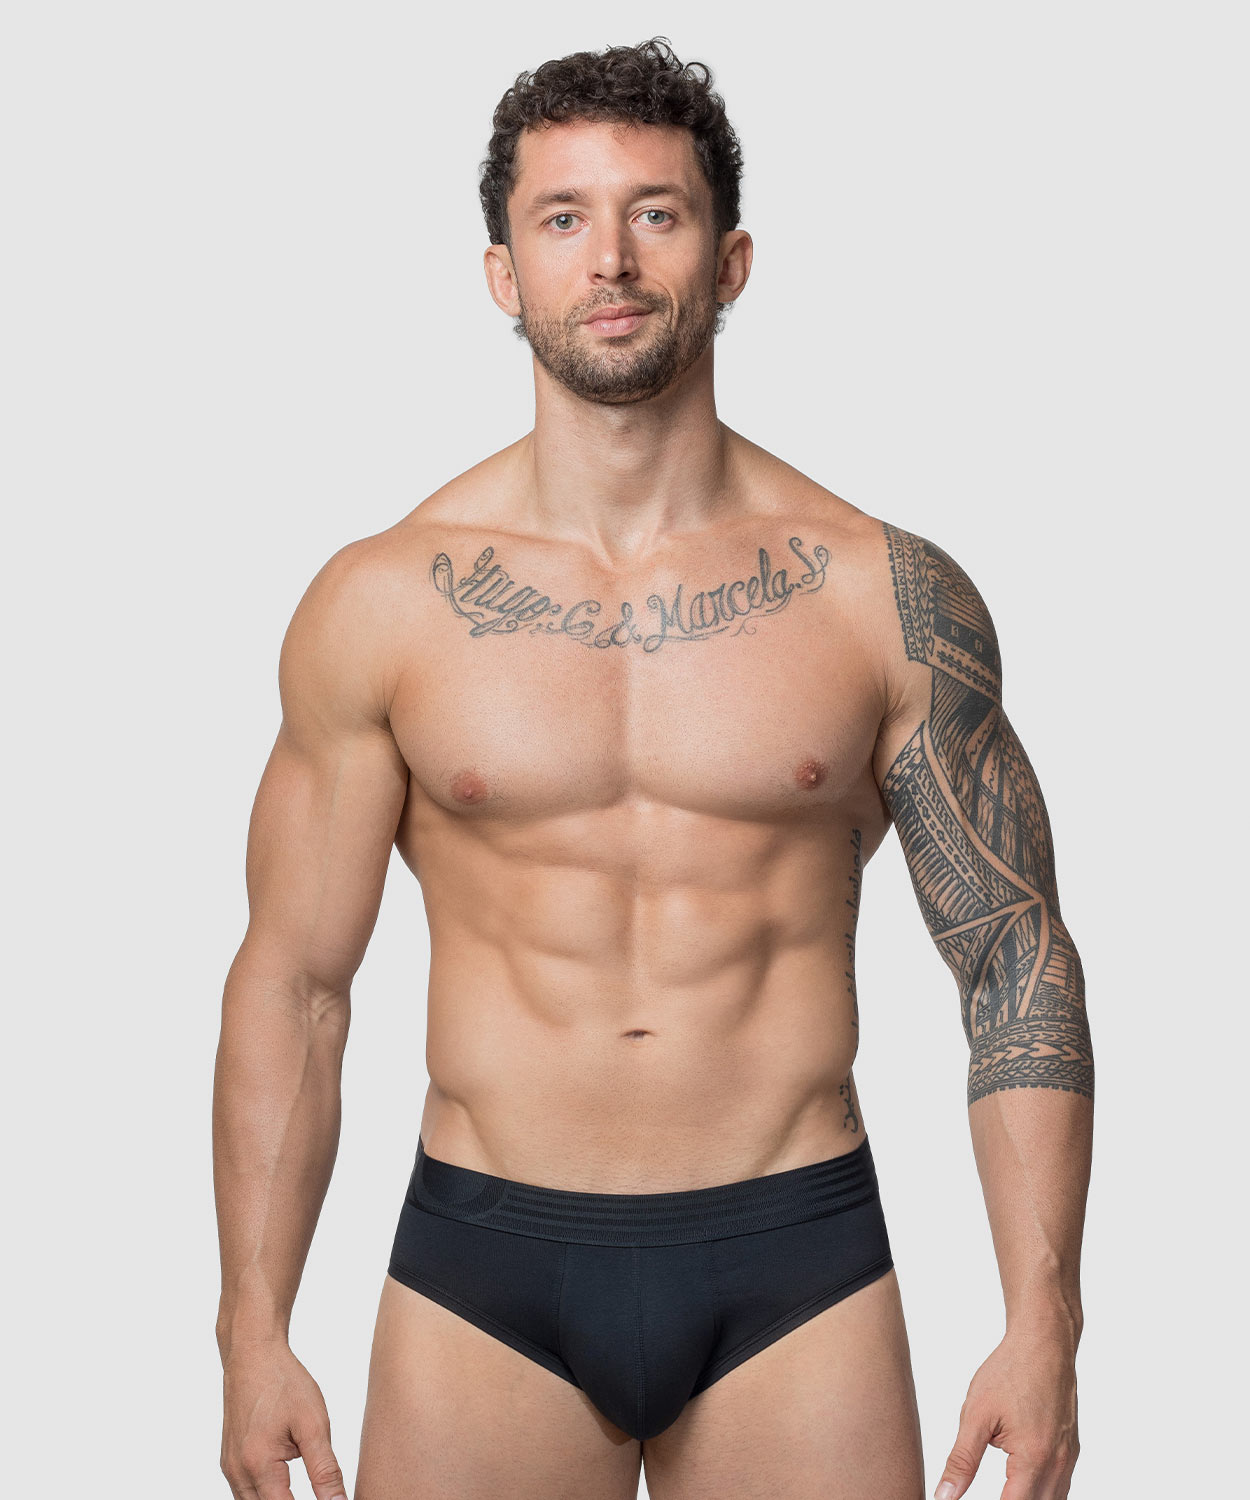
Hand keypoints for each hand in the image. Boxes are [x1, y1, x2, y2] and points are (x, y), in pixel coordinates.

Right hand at [220, 1337, 348, 1499]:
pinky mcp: (230, 1461)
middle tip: (321, 1494)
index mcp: (258, 1465)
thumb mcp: (314, 1424)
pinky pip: (245, 1492)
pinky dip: (265, 1494)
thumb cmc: (284, 1383)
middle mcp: (238, 1472)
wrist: (253, 1354)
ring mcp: (230, 1468)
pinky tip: (284, 1487)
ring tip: (303, 1491)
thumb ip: (326, 1470)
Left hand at [933, 1326, 1079, 1499]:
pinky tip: (1021, 1486)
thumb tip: (944, 1495)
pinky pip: (1059, 1487)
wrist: (1044, 1342)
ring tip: (1002, 1490)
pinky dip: (1041, 1492)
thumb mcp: (976, 1414)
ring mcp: (1068, 1458)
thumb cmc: (1009, 1371)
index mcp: (1033, 1459)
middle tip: (985, 1495)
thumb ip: (961, 1460)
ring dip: (1026, 1499)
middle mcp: (1057, 1465)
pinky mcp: (1070, 1450)